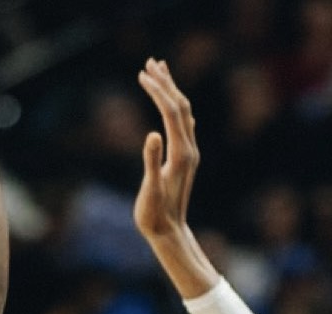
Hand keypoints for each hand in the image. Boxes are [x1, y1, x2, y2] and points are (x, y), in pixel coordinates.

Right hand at [133, 58, 198, 241]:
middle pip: (181, 106)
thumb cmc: (155, 216)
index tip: (142, 74)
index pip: (171, 112)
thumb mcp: (150, 190)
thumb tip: (152, 134)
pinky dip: (174, 106)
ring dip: (171, 90)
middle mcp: (189, 150)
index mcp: (180, 154)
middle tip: (150, 62)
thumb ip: (151, 161)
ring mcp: (189, 153)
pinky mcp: (185, 159)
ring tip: (158, 72)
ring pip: (183, 113)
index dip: (157, 91)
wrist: (170, 233)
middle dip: (166, 82)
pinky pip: (182, 124)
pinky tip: (170, 103)